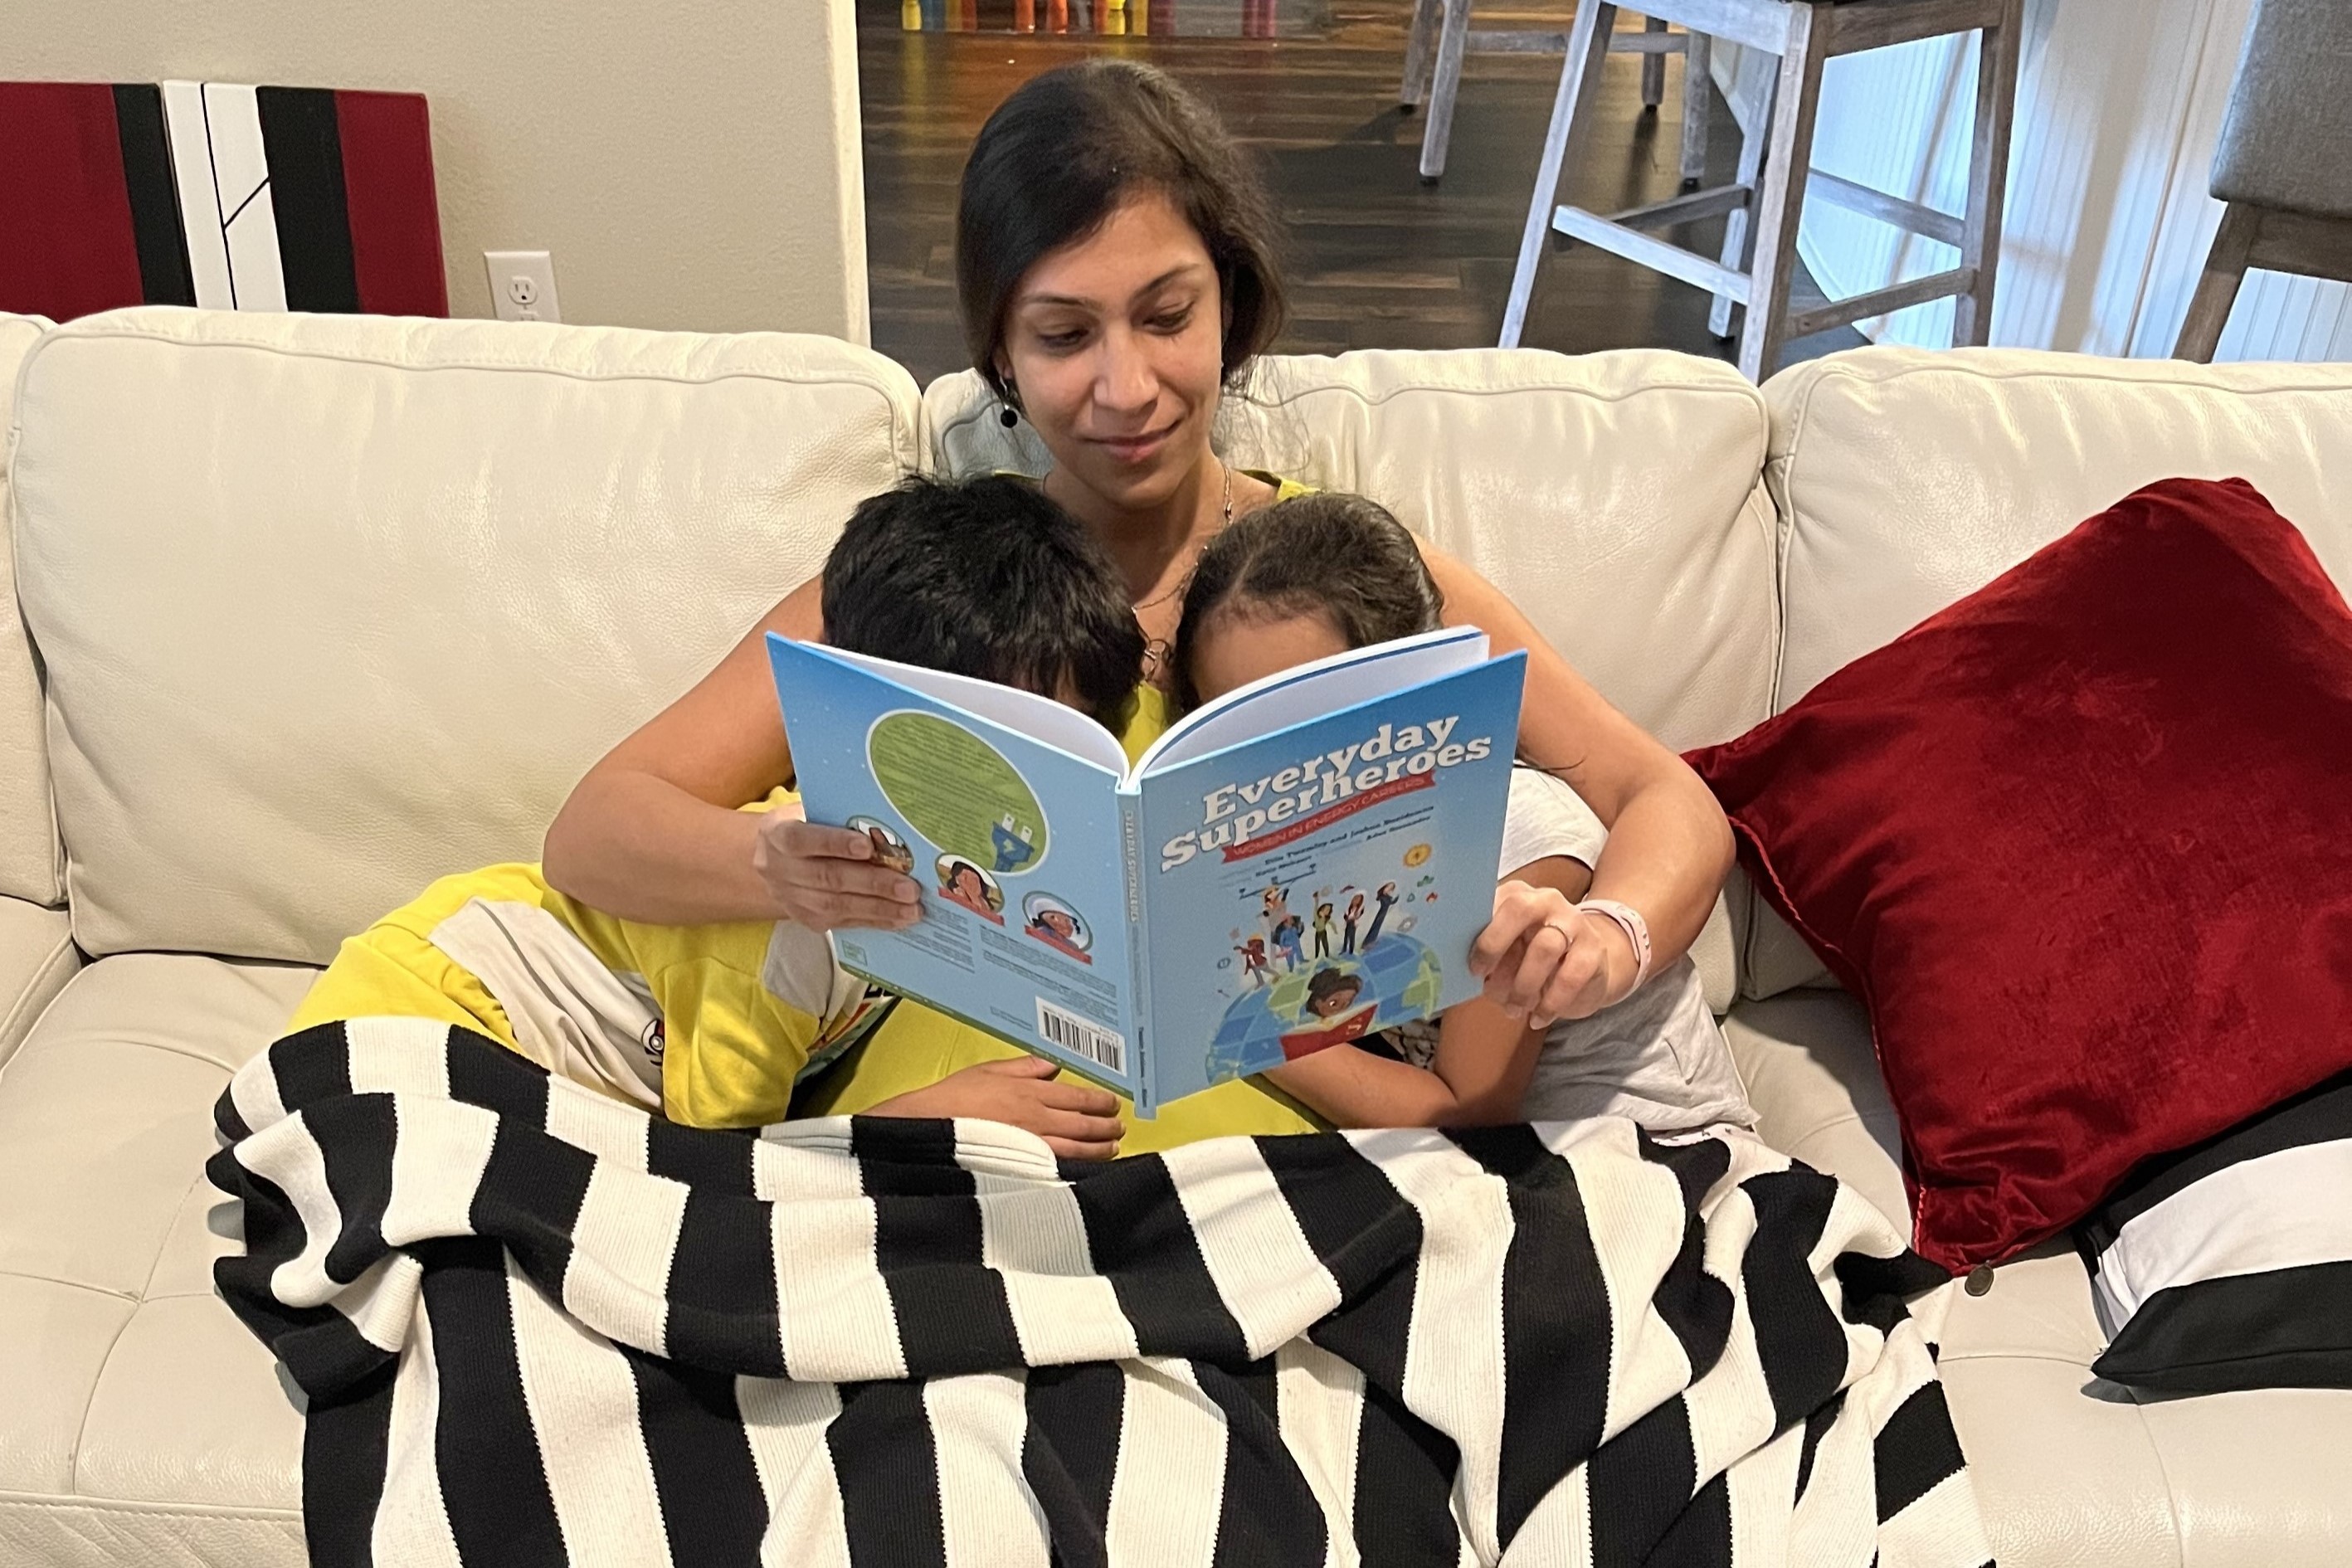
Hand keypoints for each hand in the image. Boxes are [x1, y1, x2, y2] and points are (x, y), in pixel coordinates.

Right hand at [750, 812, 921, 930]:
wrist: (773, 861)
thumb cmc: (805, 826)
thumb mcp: (811, 812)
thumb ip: (838, 817)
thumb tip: (887, 825)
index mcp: (778, 834)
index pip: (802, 840)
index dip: (834, 843)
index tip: (867, 846)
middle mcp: (780, 869)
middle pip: (828, 878)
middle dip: (873, 884)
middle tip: (909, 888)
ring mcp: (792, 899)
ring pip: (837, 906)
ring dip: (879, 908)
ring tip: (912, 908)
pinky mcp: (807, 919)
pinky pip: (843, 922)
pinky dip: (874, 920)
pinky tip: (899, 918)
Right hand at [869, 1057, 1123, 1160]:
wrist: (928, 1128)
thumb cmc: (954, 1100)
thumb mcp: (989, 1071)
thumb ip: (1025, 1067)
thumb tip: (1052, 1064)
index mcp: (1030, 1093)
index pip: (1077, 1097)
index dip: (1099, 1101)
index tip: (1113, 1103)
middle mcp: (1037, 1120)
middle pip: (1083, 1124)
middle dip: (1106, 1126)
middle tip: (1119, 1126)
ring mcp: (1032, 1147)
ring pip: (1078, 1149)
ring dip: (1099, 1148)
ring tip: (1112, 1148)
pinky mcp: (1023, 1169)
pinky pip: (1060, 1168)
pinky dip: (1078, 1168)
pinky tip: (1087, 1169)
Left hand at [1469, 881, 1635, 1027]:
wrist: (1590, 965)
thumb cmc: (1533, 957)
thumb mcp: (1508, 951)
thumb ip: (1489, 954)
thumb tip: (1466, 974)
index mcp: (1516, 895)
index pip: (1491, 900)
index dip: (1477, 933)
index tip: (1470, 967)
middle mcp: (1546, 900)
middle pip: (1519, 909)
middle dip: (1494, 945)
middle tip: (1483, 980)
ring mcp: (1573, 922)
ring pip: (1545, 947)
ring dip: (1523, 985)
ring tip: (1513, 1009)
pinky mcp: (1593, 950)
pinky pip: (1570, 977)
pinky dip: (1550, 1003)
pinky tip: (1538, 1018)